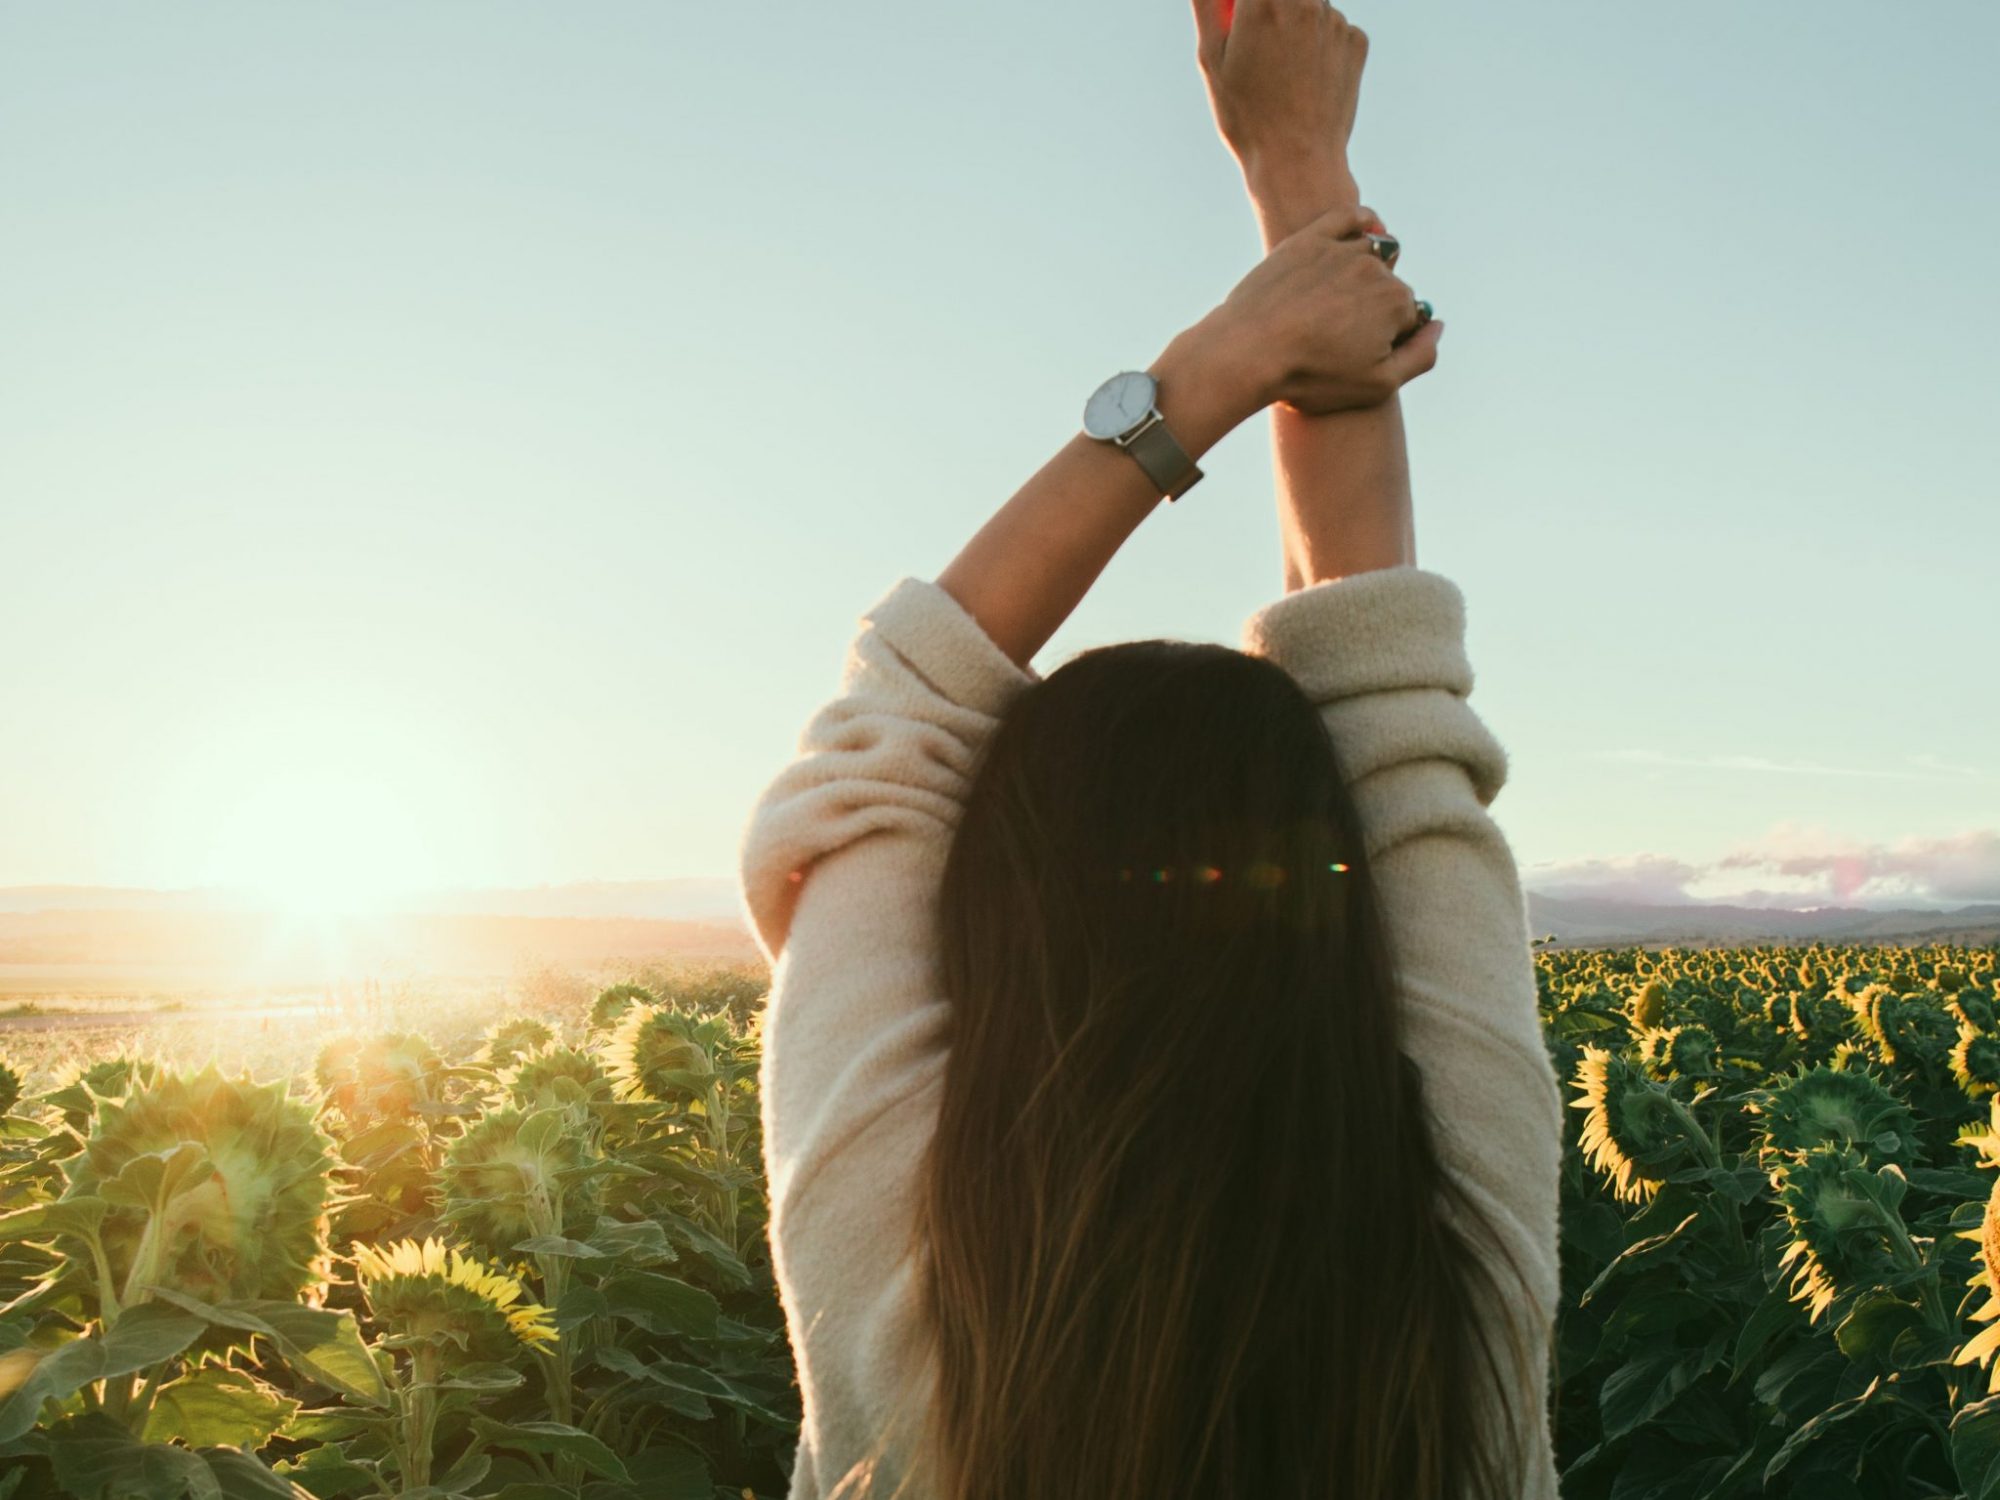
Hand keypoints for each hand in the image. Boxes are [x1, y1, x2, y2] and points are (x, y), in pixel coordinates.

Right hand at [1191, 0, 1368, 233]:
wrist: (1297, 161)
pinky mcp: (1356, 42)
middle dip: (1272, 11)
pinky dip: (1321, 46)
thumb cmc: (1246, 116)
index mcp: (1263, 1)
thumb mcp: (1212, 60)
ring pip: (1311, 6)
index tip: (1240, 20)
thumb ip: (1206, 7)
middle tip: (1262, 47)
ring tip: (1284, 72)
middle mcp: (1304, 0)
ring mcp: (1334, 21)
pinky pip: (1334, 29)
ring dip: (1297, 25)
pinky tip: (1307, 81)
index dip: (1247, 7)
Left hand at [1201, 202, 1438, 415]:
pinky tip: (1365, 233)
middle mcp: (1375, 268)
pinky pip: (1349, 217)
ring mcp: (1341, 249)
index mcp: (1397, 302)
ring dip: (1369, 270)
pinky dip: (1364, 222)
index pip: (1409, 317)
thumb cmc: (1311, 376)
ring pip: (1373, 252)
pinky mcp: (1309, 239)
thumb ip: (1421, 356)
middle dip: (1375, 308)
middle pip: (1390, 285)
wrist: (1246, 353)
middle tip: (1341, 335)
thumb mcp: (1376, 385)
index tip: (1360, 355)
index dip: (1388, 339)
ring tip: (1342, 300)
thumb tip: (1438, 325)